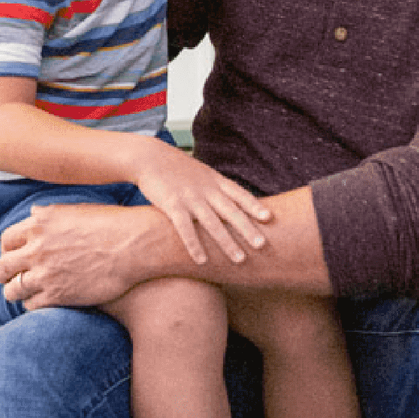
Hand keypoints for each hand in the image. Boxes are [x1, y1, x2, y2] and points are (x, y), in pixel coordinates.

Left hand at [0, 202, 165, 311]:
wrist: (134, 245)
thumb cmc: (112, 224)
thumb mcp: (75, 210)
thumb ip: (49, 215)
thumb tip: (34, 214)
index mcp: (39, 223)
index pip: (7, 240)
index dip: (7, 251)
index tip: (12, 256)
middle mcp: (36, 247)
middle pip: (3, 266)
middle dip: (4, 274)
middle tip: (8, 278)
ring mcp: (45, 272)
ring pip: (12, 290)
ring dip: (15, 292)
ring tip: (21, 294)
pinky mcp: (58, 294)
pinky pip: (31, 305)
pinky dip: (33, 304)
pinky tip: (41, 302)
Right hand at [129, 143, 269, 266]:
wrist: (148, 157)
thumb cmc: (176, 168)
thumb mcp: (201, 173)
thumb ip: (216, 187)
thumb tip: (234, 201)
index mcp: (215, 181)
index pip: (239, 194)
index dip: (254, 205)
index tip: (269, 218)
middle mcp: (206, 190)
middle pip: (231, 211)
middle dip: (247, 228)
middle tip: (262, 245)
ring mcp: (190, 198)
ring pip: (212, 223)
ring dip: (227, 242)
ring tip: (239, 259)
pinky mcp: (172, 205)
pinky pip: (185, 229)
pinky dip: (194, 245)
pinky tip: (201, 260)